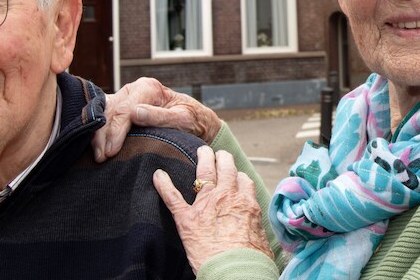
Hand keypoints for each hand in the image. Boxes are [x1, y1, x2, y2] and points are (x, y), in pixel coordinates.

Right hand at [93, 77, 221, 161]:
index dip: (116, 131)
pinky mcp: (121, 106)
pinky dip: (99, 132)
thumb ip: (160, 117)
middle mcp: (134, 89)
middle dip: (103, 135)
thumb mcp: (182, 119)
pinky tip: (97, 147)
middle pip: (111, 111)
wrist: (195, 120)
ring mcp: (125, 97)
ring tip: (98, 156)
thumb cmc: (191, 120)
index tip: (111, 151)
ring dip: (98, 135)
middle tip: (101, 158)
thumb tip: (134, 113)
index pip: (125, 110)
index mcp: (149, 87)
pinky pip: (104, 117)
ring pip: (104, 114)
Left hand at [155, 146, 272, 272]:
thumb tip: (258, 237)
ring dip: (202, 159)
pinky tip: (157, 176)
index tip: (236, 175)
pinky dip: (163, 185)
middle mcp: (227, 197)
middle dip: (222, 158)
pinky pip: (173, 197)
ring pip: (204, 173)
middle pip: (226, 168)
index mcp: (246, 203)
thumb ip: (257, 231)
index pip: (243, 180)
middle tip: (218, 153)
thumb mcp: (262, 241)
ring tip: (201, 151)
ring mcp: (206, 205)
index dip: (238, 176)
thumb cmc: (252, 261)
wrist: (235, 271)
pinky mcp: (186, 218)